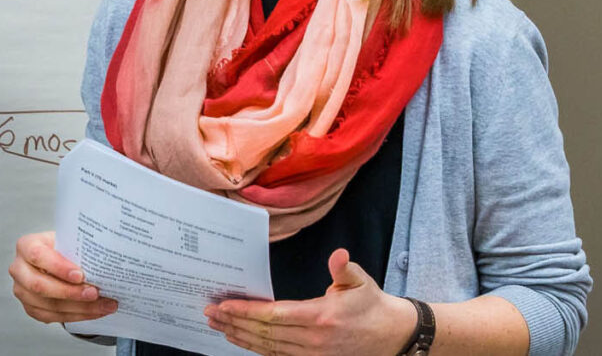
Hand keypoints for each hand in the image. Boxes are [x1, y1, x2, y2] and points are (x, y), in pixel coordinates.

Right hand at [8, 231, 117, 323]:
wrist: (57, 258)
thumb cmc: (63, 247)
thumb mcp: (68, 240)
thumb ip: (77, 248)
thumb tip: (102, 263)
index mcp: (26, 246)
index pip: (37, 256)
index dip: (58, 267)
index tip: (80, 275)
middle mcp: (19, 269)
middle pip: (39, 286)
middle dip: (70, 292)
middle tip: (94, 293)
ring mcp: (22, 290)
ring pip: (48, 305)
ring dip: (79, 308)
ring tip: (103, 304)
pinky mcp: (30, 307)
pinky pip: (53, 317)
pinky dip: (77, 315)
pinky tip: (94, 311)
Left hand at [204, 248, 415, 354]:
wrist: (392, 336)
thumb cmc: (372, 304)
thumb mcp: (360, 281)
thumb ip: (344, 269)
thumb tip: (338, 255)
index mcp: (321, 317)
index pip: (275, 315)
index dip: (247, 311)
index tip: (224, 305)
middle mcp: (313, 340)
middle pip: (265, 333)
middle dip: (234, 323)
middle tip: (209, 313)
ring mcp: (312, 354)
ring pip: (268, 347)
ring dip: (240, 337)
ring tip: (217, 326)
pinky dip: (255, 348)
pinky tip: (239, 340)